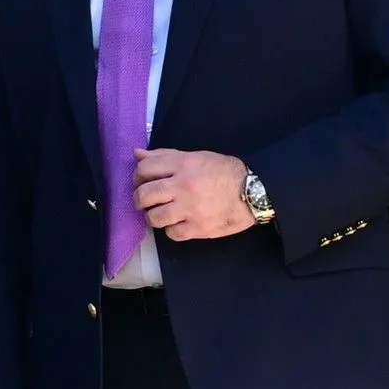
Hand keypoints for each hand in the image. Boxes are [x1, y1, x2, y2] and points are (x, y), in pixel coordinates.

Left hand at [133, 149, 254, 239]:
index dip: (137, 176)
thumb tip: (136, 154)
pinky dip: (171, 230)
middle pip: (144, 195)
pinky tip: (177, 223)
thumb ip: (165, 156)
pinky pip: (171, 233)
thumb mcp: (195, 156)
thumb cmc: (223, 171)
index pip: (144, 169)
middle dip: (139, 199)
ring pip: (154, 218)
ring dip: (153, 216)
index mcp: (182, 165)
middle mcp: (183, 186)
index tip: (141, 181)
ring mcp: (190, 209)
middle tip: (145, 201)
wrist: (252, 191)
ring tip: (160, 213)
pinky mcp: (198, 228)